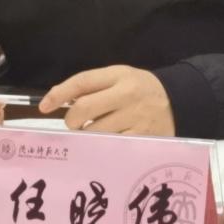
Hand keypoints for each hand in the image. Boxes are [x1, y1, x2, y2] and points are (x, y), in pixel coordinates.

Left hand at [38, 65, 174, 136]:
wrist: (179, 101)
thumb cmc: (140, 89)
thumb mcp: (120, 77)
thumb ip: (93, 86)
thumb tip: (60, 100)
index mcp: (119, 75)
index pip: (82, 82)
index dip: (59, 93)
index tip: (44, 106)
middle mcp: (126, 94)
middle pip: (83, 108)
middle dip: (71, 120)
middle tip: (74, 124)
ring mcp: (135, 118)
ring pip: (95, 131)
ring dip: (86, 136)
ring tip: (92, 133)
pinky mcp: (142, 138)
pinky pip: (111, 146)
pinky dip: (101, 147)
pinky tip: (103, 145)